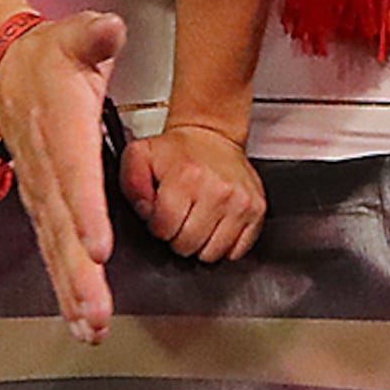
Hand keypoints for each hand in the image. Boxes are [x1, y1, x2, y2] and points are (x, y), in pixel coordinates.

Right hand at [0, 9, 126, 340]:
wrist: (6, 71)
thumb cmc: (49, 59)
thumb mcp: (74, 36)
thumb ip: (93, 36)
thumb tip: (110, 27)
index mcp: (63, 133)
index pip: (74, 178)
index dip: (86, 212)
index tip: (99, 247)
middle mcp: (49, 172)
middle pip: (63, 230)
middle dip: (81, 274)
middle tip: (98, 311)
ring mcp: (42, 195)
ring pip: (56, 251)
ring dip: (73, 291)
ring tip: (91, 328)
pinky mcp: (42, 208)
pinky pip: (53, 253)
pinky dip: (65, 289)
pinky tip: (80, 321)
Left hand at [123, 117, 265, 263]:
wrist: (212, 135)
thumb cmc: (177, 151)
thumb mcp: (140, 156)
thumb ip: (132, 183)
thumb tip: (145, 212)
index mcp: (187, 177)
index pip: (164, 229)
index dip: (157, 225)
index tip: (162, 213)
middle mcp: (218, 191)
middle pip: (187, 245)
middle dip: (177, 237)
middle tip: (180, 217)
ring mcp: (241, 203)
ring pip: (212, 253)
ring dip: (200, 243)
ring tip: (197, 220)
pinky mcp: (258, 210)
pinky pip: (237, 251)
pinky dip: (224, 244)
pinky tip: (216, 224)